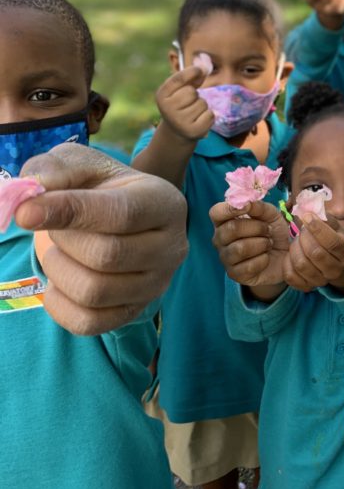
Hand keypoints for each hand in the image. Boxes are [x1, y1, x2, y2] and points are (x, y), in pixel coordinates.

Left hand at [16, 144, 187, 335]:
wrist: (117, 221)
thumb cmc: (99, 188)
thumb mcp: (81, 164)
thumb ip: (57, 169)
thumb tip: (33, 196)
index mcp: (164, 202)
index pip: (121, 214)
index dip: (70, 213)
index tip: (26, 213)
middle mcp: (171, 246)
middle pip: (107, 256)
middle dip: (63, 240)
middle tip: (55, 228)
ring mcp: (157, 284)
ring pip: (95, 292)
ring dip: (59, 270)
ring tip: (60, 252)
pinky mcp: (135, 312)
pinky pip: (88, 323)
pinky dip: (59, 305)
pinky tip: (58, 281)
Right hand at [156, 66, 213, 141]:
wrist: (178, 130)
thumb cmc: (181, 104)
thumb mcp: (181, 89)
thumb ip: (192, 77)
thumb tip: (205, 65)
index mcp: (162, 96)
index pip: (178, 79)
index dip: (190, 72)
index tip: (199, 69)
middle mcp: (167, 109)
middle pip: (192, 92)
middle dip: (195, 95)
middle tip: (188, 103)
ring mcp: (179, 122)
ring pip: (202, 104)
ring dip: (202, 106)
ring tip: (193, 112)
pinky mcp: (193, 131)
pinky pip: (210, 115)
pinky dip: (208, 116)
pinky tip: (199, 120)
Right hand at [210, 199, 289, 287]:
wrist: (285, 256)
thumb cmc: (273, 232)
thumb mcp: (270, 215)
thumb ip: (258, 207)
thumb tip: (247, 203)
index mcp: (224, 221)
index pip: (216, 212)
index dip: (230, 208)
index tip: (247, 208)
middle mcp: (220, 239)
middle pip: (231, 229)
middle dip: (256, 227)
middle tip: (268, 230)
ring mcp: (225, 258)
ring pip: (240, 248)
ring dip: (261, 244)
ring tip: (268, 243)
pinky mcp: (234, 274)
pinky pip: (248, 266)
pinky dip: (263, 260)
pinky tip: (266, 258)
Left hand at [284, 215, 343, 292]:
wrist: (341, 266)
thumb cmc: (336, 241)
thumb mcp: (336, 228)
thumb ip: (324, 218)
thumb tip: (306, 209)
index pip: (332, 242)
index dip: (317, 228)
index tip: (307, 216)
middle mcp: (337, 270)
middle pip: (316, 253)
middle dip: (304, 237)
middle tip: (302, 229)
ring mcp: (323, 281)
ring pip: (302, 265)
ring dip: (295, 248)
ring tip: (297, 241)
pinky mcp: (308, 287)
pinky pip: (291, 276)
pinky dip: (287, 262)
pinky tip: (293, 254)